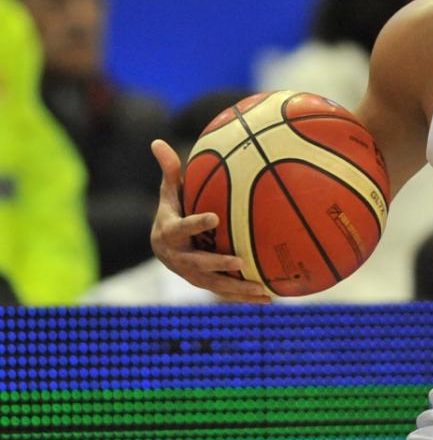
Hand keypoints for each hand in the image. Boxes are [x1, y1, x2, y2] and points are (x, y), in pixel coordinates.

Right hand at [149, 139, 270, 302]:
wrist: (163, 246)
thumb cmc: (172, 211)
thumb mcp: (168, 193)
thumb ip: (170, 171)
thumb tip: (156, 141)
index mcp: (169, 234)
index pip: (182, 228)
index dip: (196, 224)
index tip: (215, 217)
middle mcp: (178, 258)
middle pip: (198, 264)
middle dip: (218, 264)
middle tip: (240, 261)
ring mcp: (191, 275)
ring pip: (215, 284)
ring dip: (237, 288)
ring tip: (262, 289)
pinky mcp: (204, 284)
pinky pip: (225, 292)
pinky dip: (244, 297)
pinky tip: (269, 298)